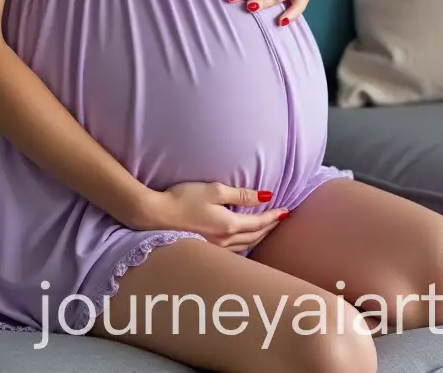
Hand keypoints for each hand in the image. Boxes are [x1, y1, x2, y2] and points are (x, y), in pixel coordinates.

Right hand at [142, 181, 289, 252]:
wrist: (156, 216)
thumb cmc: (183, 199)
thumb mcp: (213, 190)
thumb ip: (239, 194)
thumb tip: (264, 196)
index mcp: (230, 225)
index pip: (259, 223)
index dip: (274, 217)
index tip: (286, 212)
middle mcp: (226, 241)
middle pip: (255, 236)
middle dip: (270, 227)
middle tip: (281, 219)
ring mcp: (215, 248)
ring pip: (246, 246)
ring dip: (259, 237)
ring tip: (267, 229)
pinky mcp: (206, 250)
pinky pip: (235, 250)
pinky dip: (246, 244)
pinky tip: (244, 241)